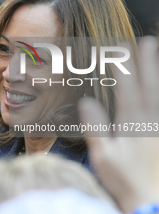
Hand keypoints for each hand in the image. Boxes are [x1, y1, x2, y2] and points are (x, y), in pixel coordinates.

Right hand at [79, 37, 158, 212]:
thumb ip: (95, 127)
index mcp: (132, 122)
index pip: (127, 87)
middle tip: (146, 41)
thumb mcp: (103, 155)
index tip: (121, 50)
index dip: (124, 67)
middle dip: (147, 61)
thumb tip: (87, 102)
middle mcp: (151, 119)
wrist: (153, 200)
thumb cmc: (125, 179)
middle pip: (149, 84)